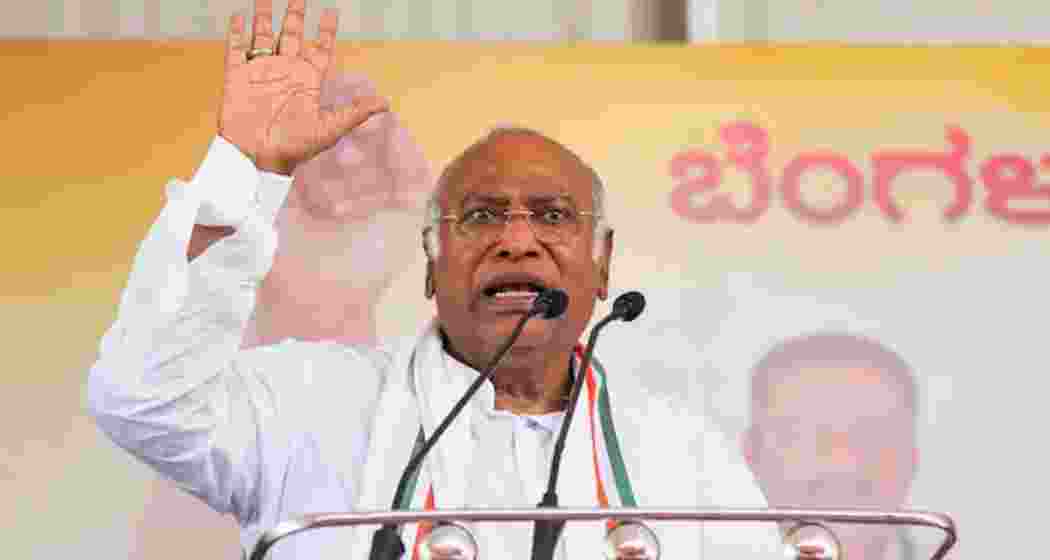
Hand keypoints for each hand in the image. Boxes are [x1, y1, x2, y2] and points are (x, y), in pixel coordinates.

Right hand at [218, 0, 388, 174]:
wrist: (257, 158)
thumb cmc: (295, 148)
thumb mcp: (329, 129)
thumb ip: (354, 112)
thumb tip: (385, 104)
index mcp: (307, 81)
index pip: (319, 49)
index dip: (325, 32)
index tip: (331, 12)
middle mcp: (285, 72)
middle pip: (291, 35)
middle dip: (296, 15)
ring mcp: (261, 72)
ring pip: (263, 36)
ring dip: (264, 17)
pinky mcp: (237, 77)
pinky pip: (236, 48)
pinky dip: (236, 32)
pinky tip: (239, 15)